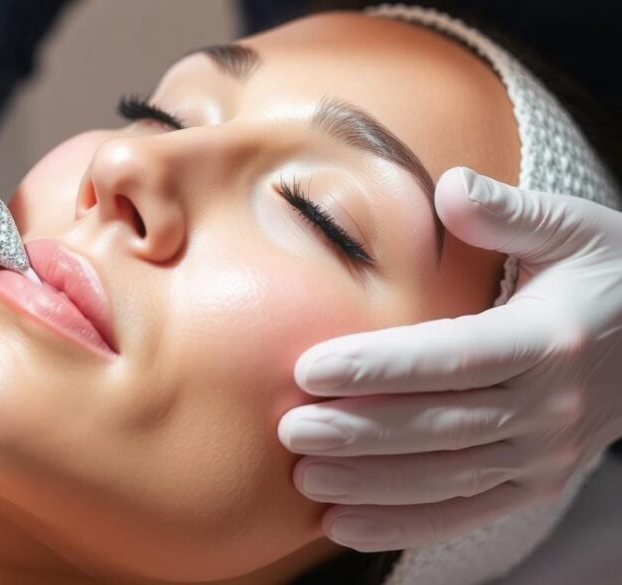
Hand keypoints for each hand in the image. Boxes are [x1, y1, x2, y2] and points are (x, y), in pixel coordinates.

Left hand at [278, 167, 621, 551]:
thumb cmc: (609, 277)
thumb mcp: (576, 230)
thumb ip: (511, 212)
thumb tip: (452, 188)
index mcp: (550, 340)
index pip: (452, 357)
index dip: (379, 367)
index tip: (311, 368)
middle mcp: (550, 407)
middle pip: (439, 425)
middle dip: (359, 432)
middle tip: (290, 429)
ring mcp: (545, 455)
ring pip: (445, 477)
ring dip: (370, 482)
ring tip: (303, 476)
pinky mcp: (536, 484)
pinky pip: (464, 513)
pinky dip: (403, 524)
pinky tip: (342, 525)